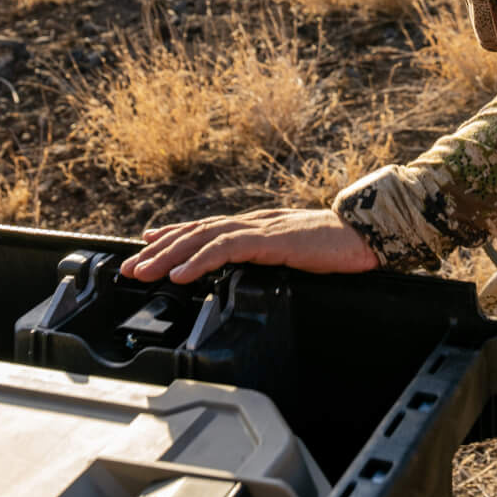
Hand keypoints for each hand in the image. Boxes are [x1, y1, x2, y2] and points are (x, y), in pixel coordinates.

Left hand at [119, 207, 380, 284]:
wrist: (367, 235)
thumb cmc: (337, 248)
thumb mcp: (295, 254)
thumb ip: (271, 257)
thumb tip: (254, 270)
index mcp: (258, 226)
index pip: (206, 227)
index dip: (174, 234)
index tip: (146, 243)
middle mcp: (253, 222)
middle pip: (195, 232)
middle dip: (158, 250)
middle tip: (130, 267)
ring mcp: (260, 228)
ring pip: (202, 238)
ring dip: (169, 256)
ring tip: (144, 272)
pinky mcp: (270, 240)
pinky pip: (226, 248)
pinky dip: (199, 261)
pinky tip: (181, 274)